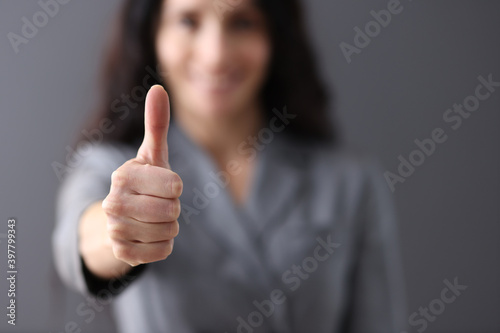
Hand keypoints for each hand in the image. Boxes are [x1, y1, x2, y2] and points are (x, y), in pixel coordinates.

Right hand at [102, 85, 182, 265]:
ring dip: (168, 226)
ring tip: (152, 218)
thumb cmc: (144, 181)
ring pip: (169, 231)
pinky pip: (163, 251)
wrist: (120, 218)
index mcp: (123, 175)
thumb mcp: (152, 155)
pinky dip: (163, 244)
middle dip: (172, 208)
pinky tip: (148, 235)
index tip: (161, 184)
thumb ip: (156, 124)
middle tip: (157, 203)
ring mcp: (115, 230)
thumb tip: (158, 88)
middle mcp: (113, 203)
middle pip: (172, 211)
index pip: (175, 186)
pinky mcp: (123, 253)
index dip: (175, 187)